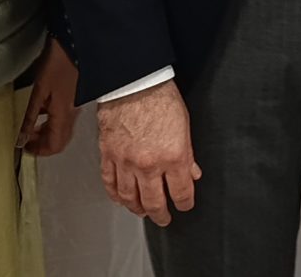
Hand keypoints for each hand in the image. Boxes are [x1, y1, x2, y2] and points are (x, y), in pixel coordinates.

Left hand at [18, 38, 80, 156]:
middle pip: (60, 141)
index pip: (54, 145)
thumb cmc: (56, 65)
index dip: (39, 151)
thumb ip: (30, 117)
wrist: (74, 46)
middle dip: (42, 144)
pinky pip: (63, 119)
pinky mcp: (74, 99)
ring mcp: (74, 107)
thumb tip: (21, 139)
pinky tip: (40, 112)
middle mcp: (71, 114)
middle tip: (25, 139)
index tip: (23, 147)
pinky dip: (50, 123)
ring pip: (62, 131)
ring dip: (46, 134)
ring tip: (30, 127)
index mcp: (63, 115)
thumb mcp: (38, 91)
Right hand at [97, 80, 200, 225]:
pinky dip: (115, 194)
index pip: (181, 193)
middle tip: (163, 219)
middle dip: (161, 215)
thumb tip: (192, 173)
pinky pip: (110, 182)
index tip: (184, 205)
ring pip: (130, 197)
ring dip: (137, 208)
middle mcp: (148, 164)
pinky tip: (121, 198)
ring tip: (143, 211)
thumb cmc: (160, 97)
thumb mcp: (184, 126)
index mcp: (172, 157)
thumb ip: (188, 154)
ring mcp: (126, 161)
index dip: (184, 203)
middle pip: (154, 202)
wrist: (133, 81)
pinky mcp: (108, 154)